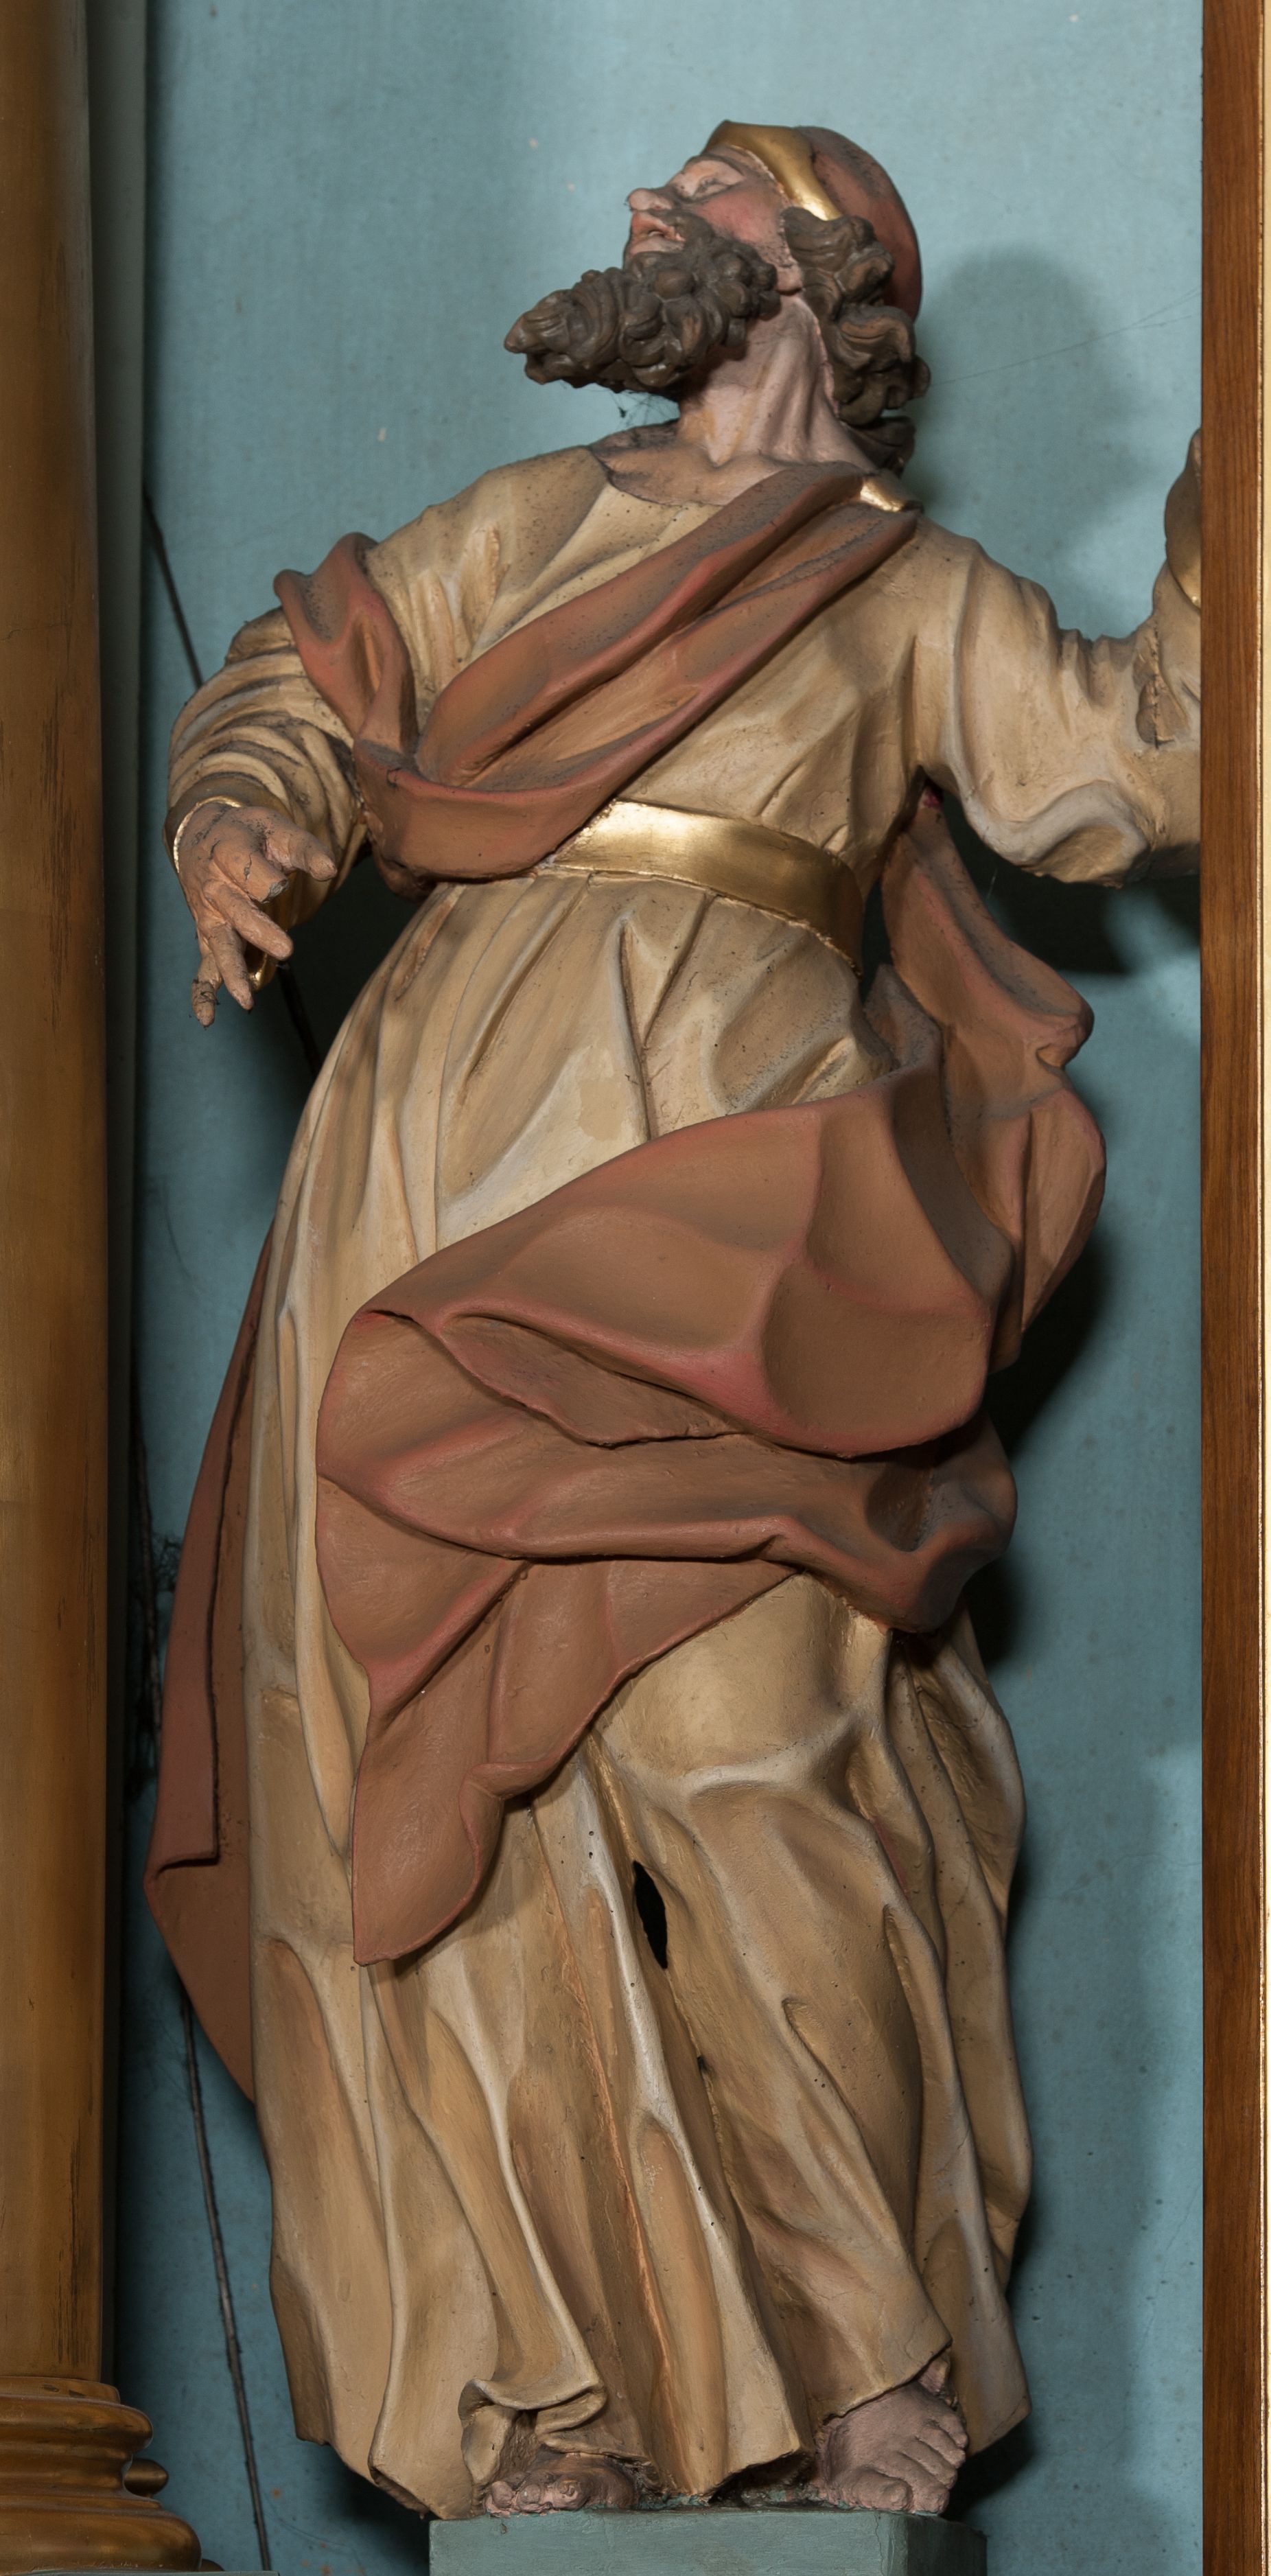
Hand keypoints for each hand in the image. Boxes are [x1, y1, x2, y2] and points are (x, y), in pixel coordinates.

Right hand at [174, 799, 335, 1024]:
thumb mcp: (275, 828)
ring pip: (221, 947)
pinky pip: (202, 969)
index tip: (280, 881)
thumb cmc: (246, 834)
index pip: (254, 876)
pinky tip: (208, 1019)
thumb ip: (304, 848)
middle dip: (260, 933)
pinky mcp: (208, 937)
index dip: (271, 881)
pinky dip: (202, 994)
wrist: (201, 836)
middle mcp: (215, 889)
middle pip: (239, 914)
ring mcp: (210, 917)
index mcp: (229, 854)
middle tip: (286, 951)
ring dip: (233, 973)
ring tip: (247, 1000)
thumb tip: (328, 870)